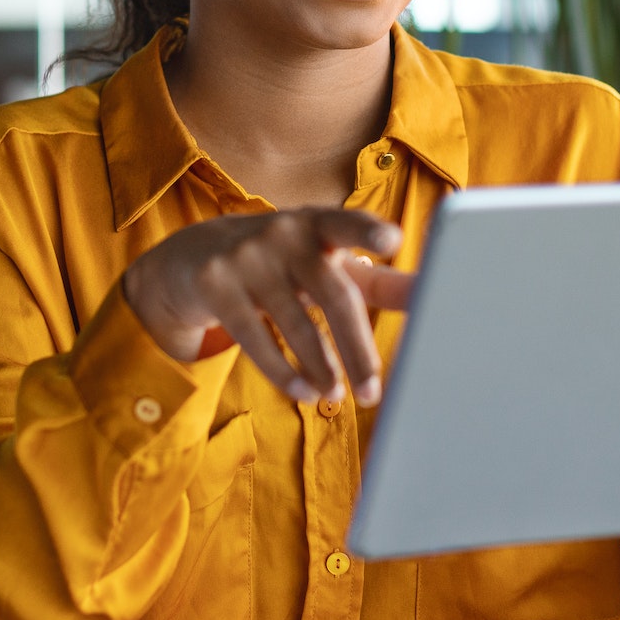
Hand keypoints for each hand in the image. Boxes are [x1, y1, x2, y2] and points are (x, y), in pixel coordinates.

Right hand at [122, 209, 415, 405]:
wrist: (189, 258)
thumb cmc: (279, 261)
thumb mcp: (323, 262)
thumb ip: (376, 280)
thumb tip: (429, 294)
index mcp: (318, 224)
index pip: (347, 223)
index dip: (369, 230)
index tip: (392, 239)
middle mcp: (283, 233)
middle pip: (333, 294)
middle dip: (357, 348)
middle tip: (373, 391)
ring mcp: (246, 257)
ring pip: (296, 324)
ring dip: (322, 367)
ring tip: (338, 396)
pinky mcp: (215, 284)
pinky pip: (255, 338)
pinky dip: (283, 372)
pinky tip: (305, 392)